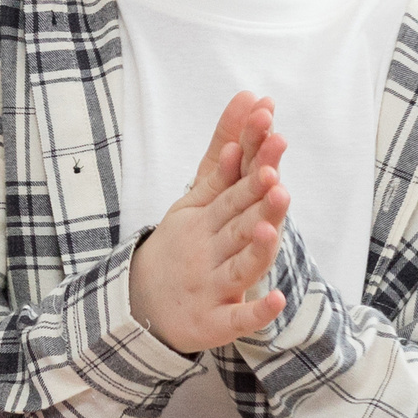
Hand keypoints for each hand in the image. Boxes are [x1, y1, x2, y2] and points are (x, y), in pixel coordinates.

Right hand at [126, 92, 289, 355]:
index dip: (251, 160)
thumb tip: (251, 95)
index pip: (231, 184)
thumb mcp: (197, 195)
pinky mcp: (213, 322)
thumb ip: (225, 146)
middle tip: (274, 178)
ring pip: (236, 267)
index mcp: (203, 216)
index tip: (269, 131)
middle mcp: (205, 247)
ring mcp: (209, 286)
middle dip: (253, 200)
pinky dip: (254, 312)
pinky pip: (236, 319)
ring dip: (254, 250)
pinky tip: (275, 301)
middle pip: (234, 222)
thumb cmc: (183, 242)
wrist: (142, 303)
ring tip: (269, 231)